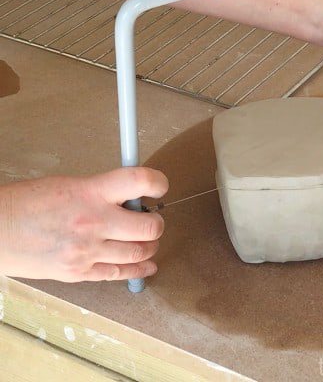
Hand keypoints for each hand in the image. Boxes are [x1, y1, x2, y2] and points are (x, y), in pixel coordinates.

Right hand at [0, 167, 167, 281]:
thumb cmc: (28, 202)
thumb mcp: (70, 184)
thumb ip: (103, 192)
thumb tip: (131, 199)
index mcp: (90, 192)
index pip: (139, 181)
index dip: (158, 182)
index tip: (160, 187)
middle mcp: (94, 221)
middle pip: (149, 226)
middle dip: (157, 223)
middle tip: (152, 219)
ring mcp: (87, 251)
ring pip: (139, 252)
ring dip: (150, 246)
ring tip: (148, 240)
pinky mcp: (79, 273)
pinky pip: (119, 274)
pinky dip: (139, 271)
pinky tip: (148, 266)